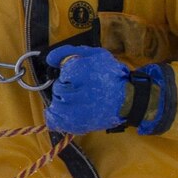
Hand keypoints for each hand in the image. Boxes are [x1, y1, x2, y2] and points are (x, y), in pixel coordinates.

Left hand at [44, 45, 172, 133]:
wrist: (127, 100)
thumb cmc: (111, 76)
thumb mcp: (95, 55)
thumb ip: (69, 53)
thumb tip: (50, 59)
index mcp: (84, 73)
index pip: (64, 72)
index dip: (70, 73)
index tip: (79, 76)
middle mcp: (79, 93)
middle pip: (58, 88)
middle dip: (66, 86)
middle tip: (80, 88)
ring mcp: (76, 111)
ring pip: (56, 102)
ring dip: (63, 100)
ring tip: (78, 99)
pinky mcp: (75, 124)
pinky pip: (54, 119)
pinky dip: (55, 115)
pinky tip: (66, 110)